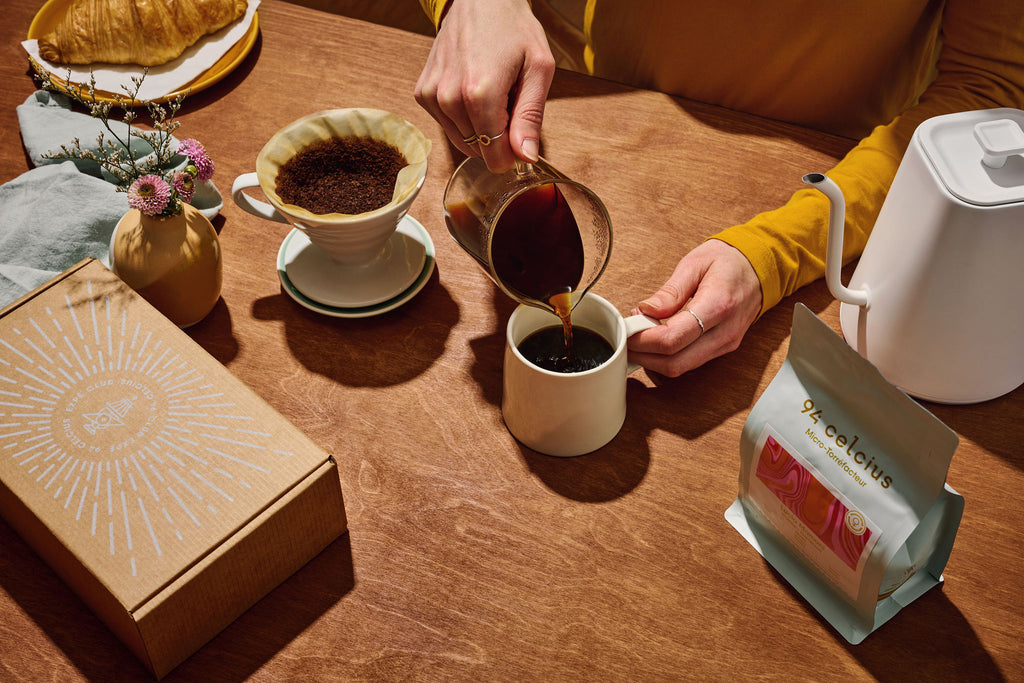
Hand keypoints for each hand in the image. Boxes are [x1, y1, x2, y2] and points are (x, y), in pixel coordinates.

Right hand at [414, 0, 554, 172]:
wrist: (479, 0)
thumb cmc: (513, 29)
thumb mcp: (538, 69)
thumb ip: (531, 117)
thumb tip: (525, 157)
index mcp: (479, 94)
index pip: (495, 157)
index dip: (512, 153)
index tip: (520, 132)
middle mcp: (449, 98)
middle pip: (479, 150)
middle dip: (497, 136)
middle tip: (507, 101)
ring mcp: (432, 96)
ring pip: (463, 141)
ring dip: (480, 127)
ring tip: (490, 93)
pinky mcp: (423, 94)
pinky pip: (448, 126)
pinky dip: (463, 117)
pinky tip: (471, 89)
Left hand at [627, 239, 762, 376]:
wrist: (762, 268)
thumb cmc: (730, 261)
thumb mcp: (695, 263)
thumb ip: (670, 290)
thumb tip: (646, 310)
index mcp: (717, 305)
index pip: (673, 338)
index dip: (643, 340)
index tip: (627, 329)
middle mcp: (725, 332)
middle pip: (675, 362)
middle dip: (644, 356)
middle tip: (626, 339)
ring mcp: (726, 344)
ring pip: (681, 368)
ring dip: (654, 359)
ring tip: (638, 337)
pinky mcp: (723, 348)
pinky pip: (690, 362)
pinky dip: (668, 357)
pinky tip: (656, 340)